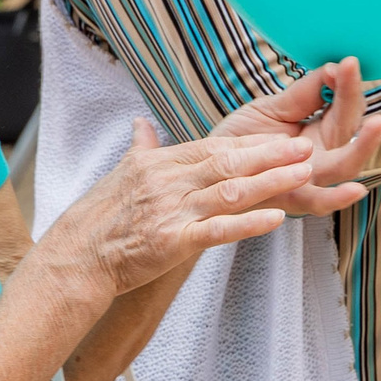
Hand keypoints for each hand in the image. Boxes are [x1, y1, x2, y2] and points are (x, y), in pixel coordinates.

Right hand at [44, 123, 318, 298]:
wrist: (76, 257)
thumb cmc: (99, 217)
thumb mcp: (121, 172)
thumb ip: (141, 146)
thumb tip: (141, 124)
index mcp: (159, 162)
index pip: (213, 145)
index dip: (251, 142)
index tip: (282, 137)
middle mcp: (168, 181)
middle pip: (228, 162)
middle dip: (271, 154)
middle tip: (305, 147)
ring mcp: (171, 211)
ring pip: (230, 191)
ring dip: (270, 181)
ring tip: (304, 174)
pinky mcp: (173, 243)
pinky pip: (217, 231)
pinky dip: (248, 224)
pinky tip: (276, 219)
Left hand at [213, 60, 380, 215]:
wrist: (209, 169)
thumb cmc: (243, 138)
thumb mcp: (274, 107)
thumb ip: (305, 93)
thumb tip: (335, 67)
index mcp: (321, 133)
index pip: (344, 107)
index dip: (347, 85)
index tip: (348, 62)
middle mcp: (321, 158)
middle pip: (349, 134)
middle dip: (357, 104)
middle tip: (358, 79)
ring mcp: (308, 180)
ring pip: (344, 167)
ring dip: (362, 147)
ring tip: (376, 124)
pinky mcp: (289, 199)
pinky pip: (317, 202)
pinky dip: (337, 198)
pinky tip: (355, 190)